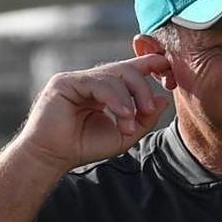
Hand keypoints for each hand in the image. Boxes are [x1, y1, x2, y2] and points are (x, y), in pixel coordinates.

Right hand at [14, 54, 171, 171]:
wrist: (52, 157)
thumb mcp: (123, 135)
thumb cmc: (83, 146)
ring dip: (128, 100)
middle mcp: (92, 80)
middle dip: (142, 88)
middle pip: (125, 70)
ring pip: (113, 75)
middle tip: (149, 109)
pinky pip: (98, 83)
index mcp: (104, 89)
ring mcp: (78, 79)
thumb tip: (163, 100)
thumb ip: (144, 119)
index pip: (130, 69)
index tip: (169, 66)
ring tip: (129, 125)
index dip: (150, 64)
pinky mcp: (65, 82)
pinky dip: (114, 99)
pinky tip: (122, 115)